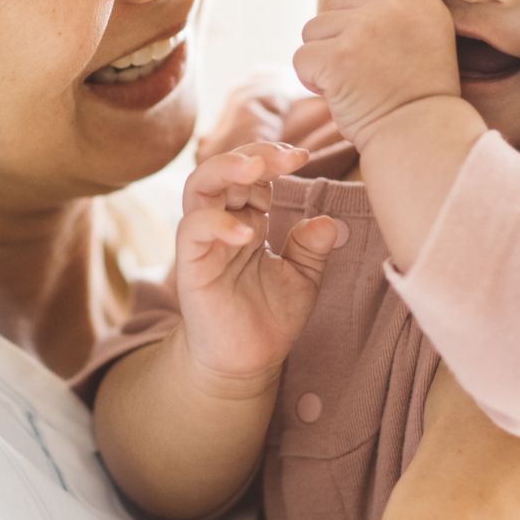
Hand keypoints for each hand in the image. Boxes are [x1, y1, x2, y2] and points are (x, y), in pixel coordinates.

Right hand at [173, 142, 341, 397]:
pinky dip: (218, 223)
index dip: (273, 160)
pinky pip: (193, 230)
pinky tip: (249, 231)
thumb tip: (328, 222)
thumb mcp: (303, 277)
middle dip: (254, 155)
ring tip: (257, 169)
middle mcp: (221, 224)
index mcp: (246, 219)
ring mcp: (203, 243)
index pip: (252, 174)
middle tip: (286, 157)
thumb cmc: (270, 317)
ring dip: (226, 169)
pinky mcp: (191, 266)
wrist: (248, 363)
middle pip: (223, 169)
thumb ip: (312, 248)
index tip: (303, 156)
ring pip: (199, 187)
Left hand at [292, 0, 463, 149]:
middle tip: (369, 73)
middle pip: (338, 5)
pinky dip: (312, 80)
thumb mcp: (427, 39)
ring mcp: (364, 29)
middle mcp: (395, 7)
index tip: (382, 44)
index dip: (367, 10)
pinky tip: (340, 95)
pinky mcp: (337, 56)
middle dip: (342, 38)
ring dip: (324, 58)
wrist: (420, 139)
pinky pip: (301, 58)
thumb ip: (394, 13)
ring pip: (313, 29)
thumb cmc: (417, 98)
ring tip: (355, 84)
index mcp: (423, 0)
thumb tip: (344, 4)